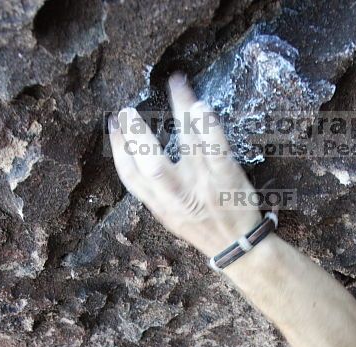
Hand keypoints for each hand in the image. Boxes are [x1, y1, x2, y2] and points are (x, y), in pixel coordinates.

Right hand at [108, 72, 262, 258]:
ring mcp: (205, 188)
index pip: (131, 177)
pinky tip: (201, 106)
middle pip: (152, 167)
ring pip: (187, 151)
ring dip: (179, 116)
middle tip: (128, 111)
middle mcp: (179, 198)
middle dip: (138, 138)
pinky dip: (209, 130)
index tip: (115, 124)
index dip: (119, 149)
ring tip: (176, 88)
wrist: (240, 249)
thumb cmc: (204, 226)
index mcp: (161, 206)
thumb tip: (134, 158)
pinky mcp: (228, 181)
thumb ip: (154, 191)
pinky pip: (218, 153)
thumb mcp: (171, 217)